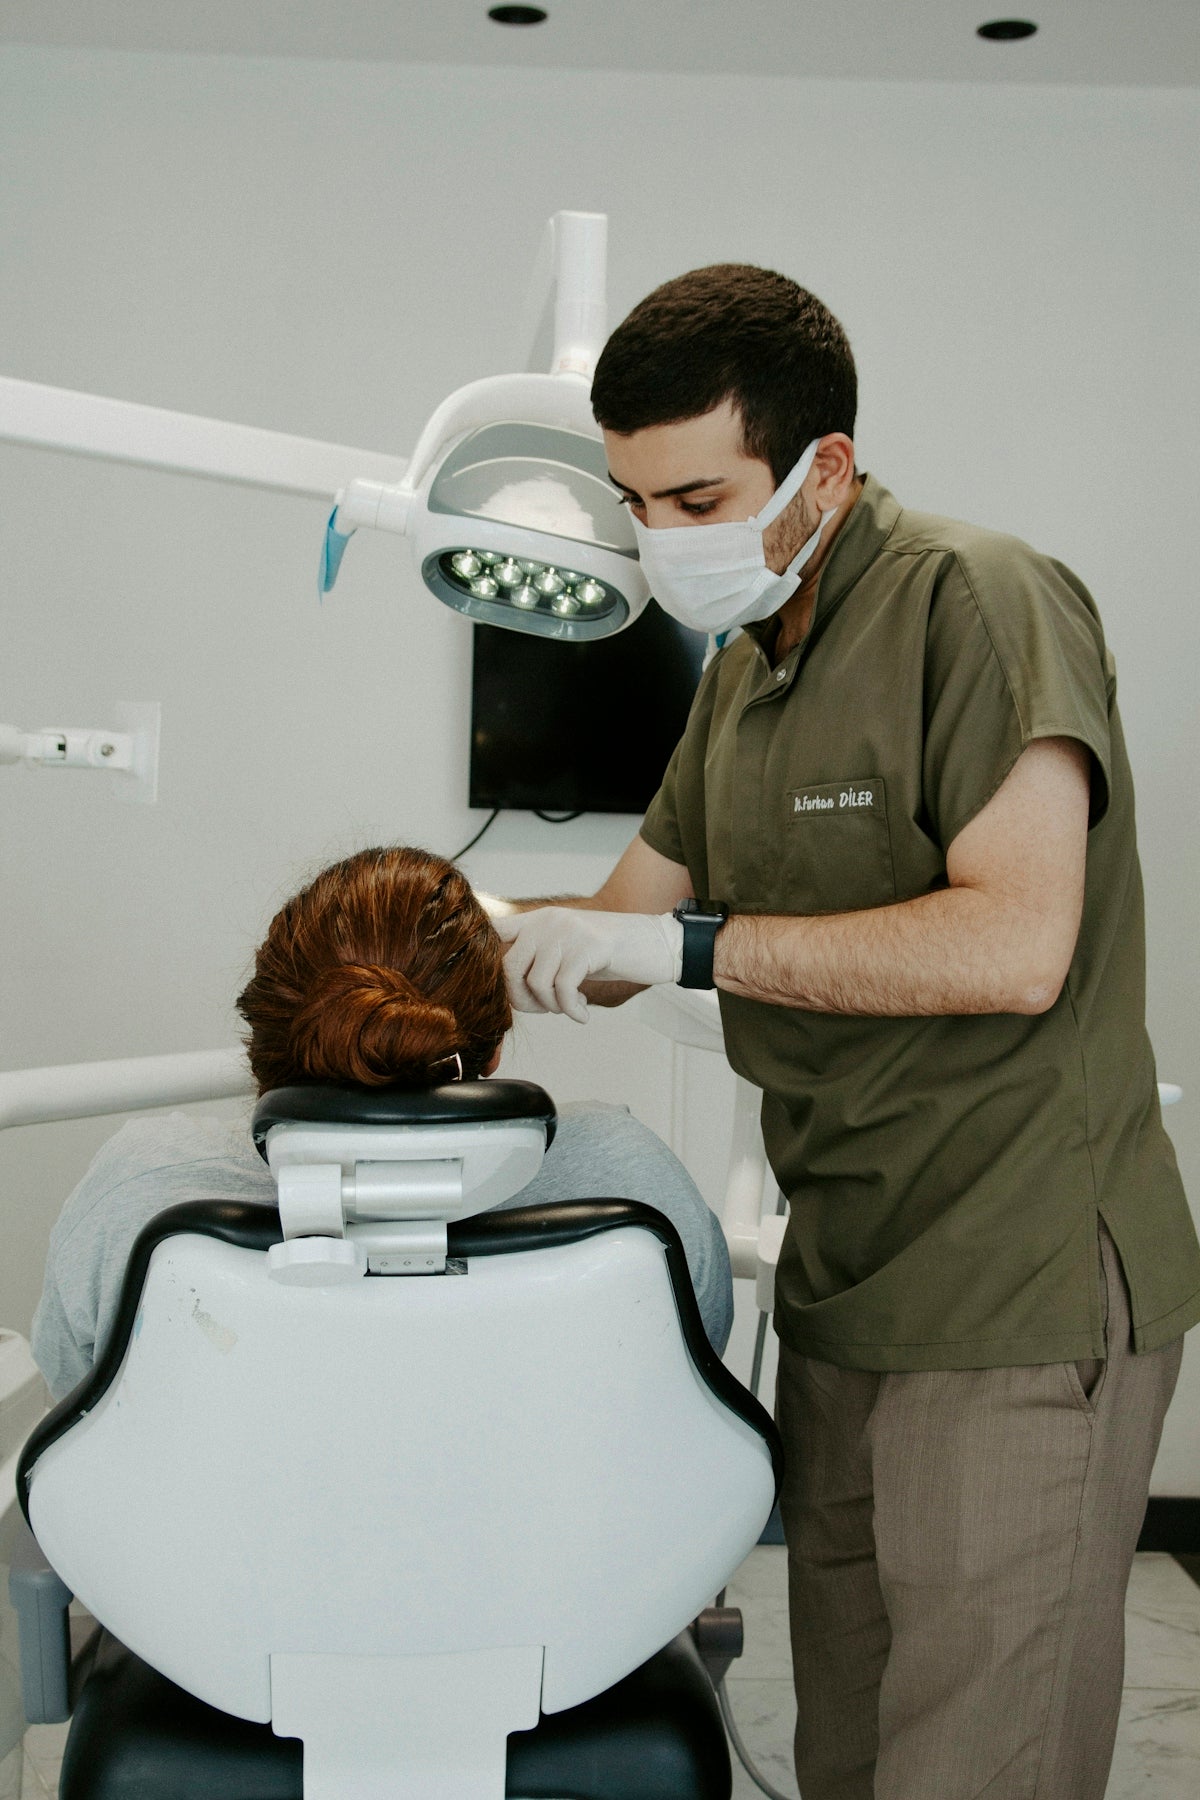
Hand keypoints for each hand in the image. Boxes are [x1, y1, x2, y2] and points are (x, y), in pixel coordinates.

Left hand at [492, 908, 683, 1023]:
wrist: (655, 943)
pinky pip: (563, 990)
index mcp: (539, 919)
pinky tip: (583, 1014)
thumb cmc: (610, 953)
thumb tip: (508, 991)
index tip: (501, 987)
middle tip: (546, 1009)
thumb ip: (539, 957)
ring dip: (552, 1007)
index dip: (487, 959)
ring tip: (571, 1007)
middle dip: (523, 1000)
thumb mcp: (568, 948)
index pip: (494, 930)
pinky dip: (571, 1010)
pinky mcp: (587, 947)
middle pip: (509, 968)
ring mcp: (568, 932)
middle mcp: (548, 920)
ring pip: (536, 982)